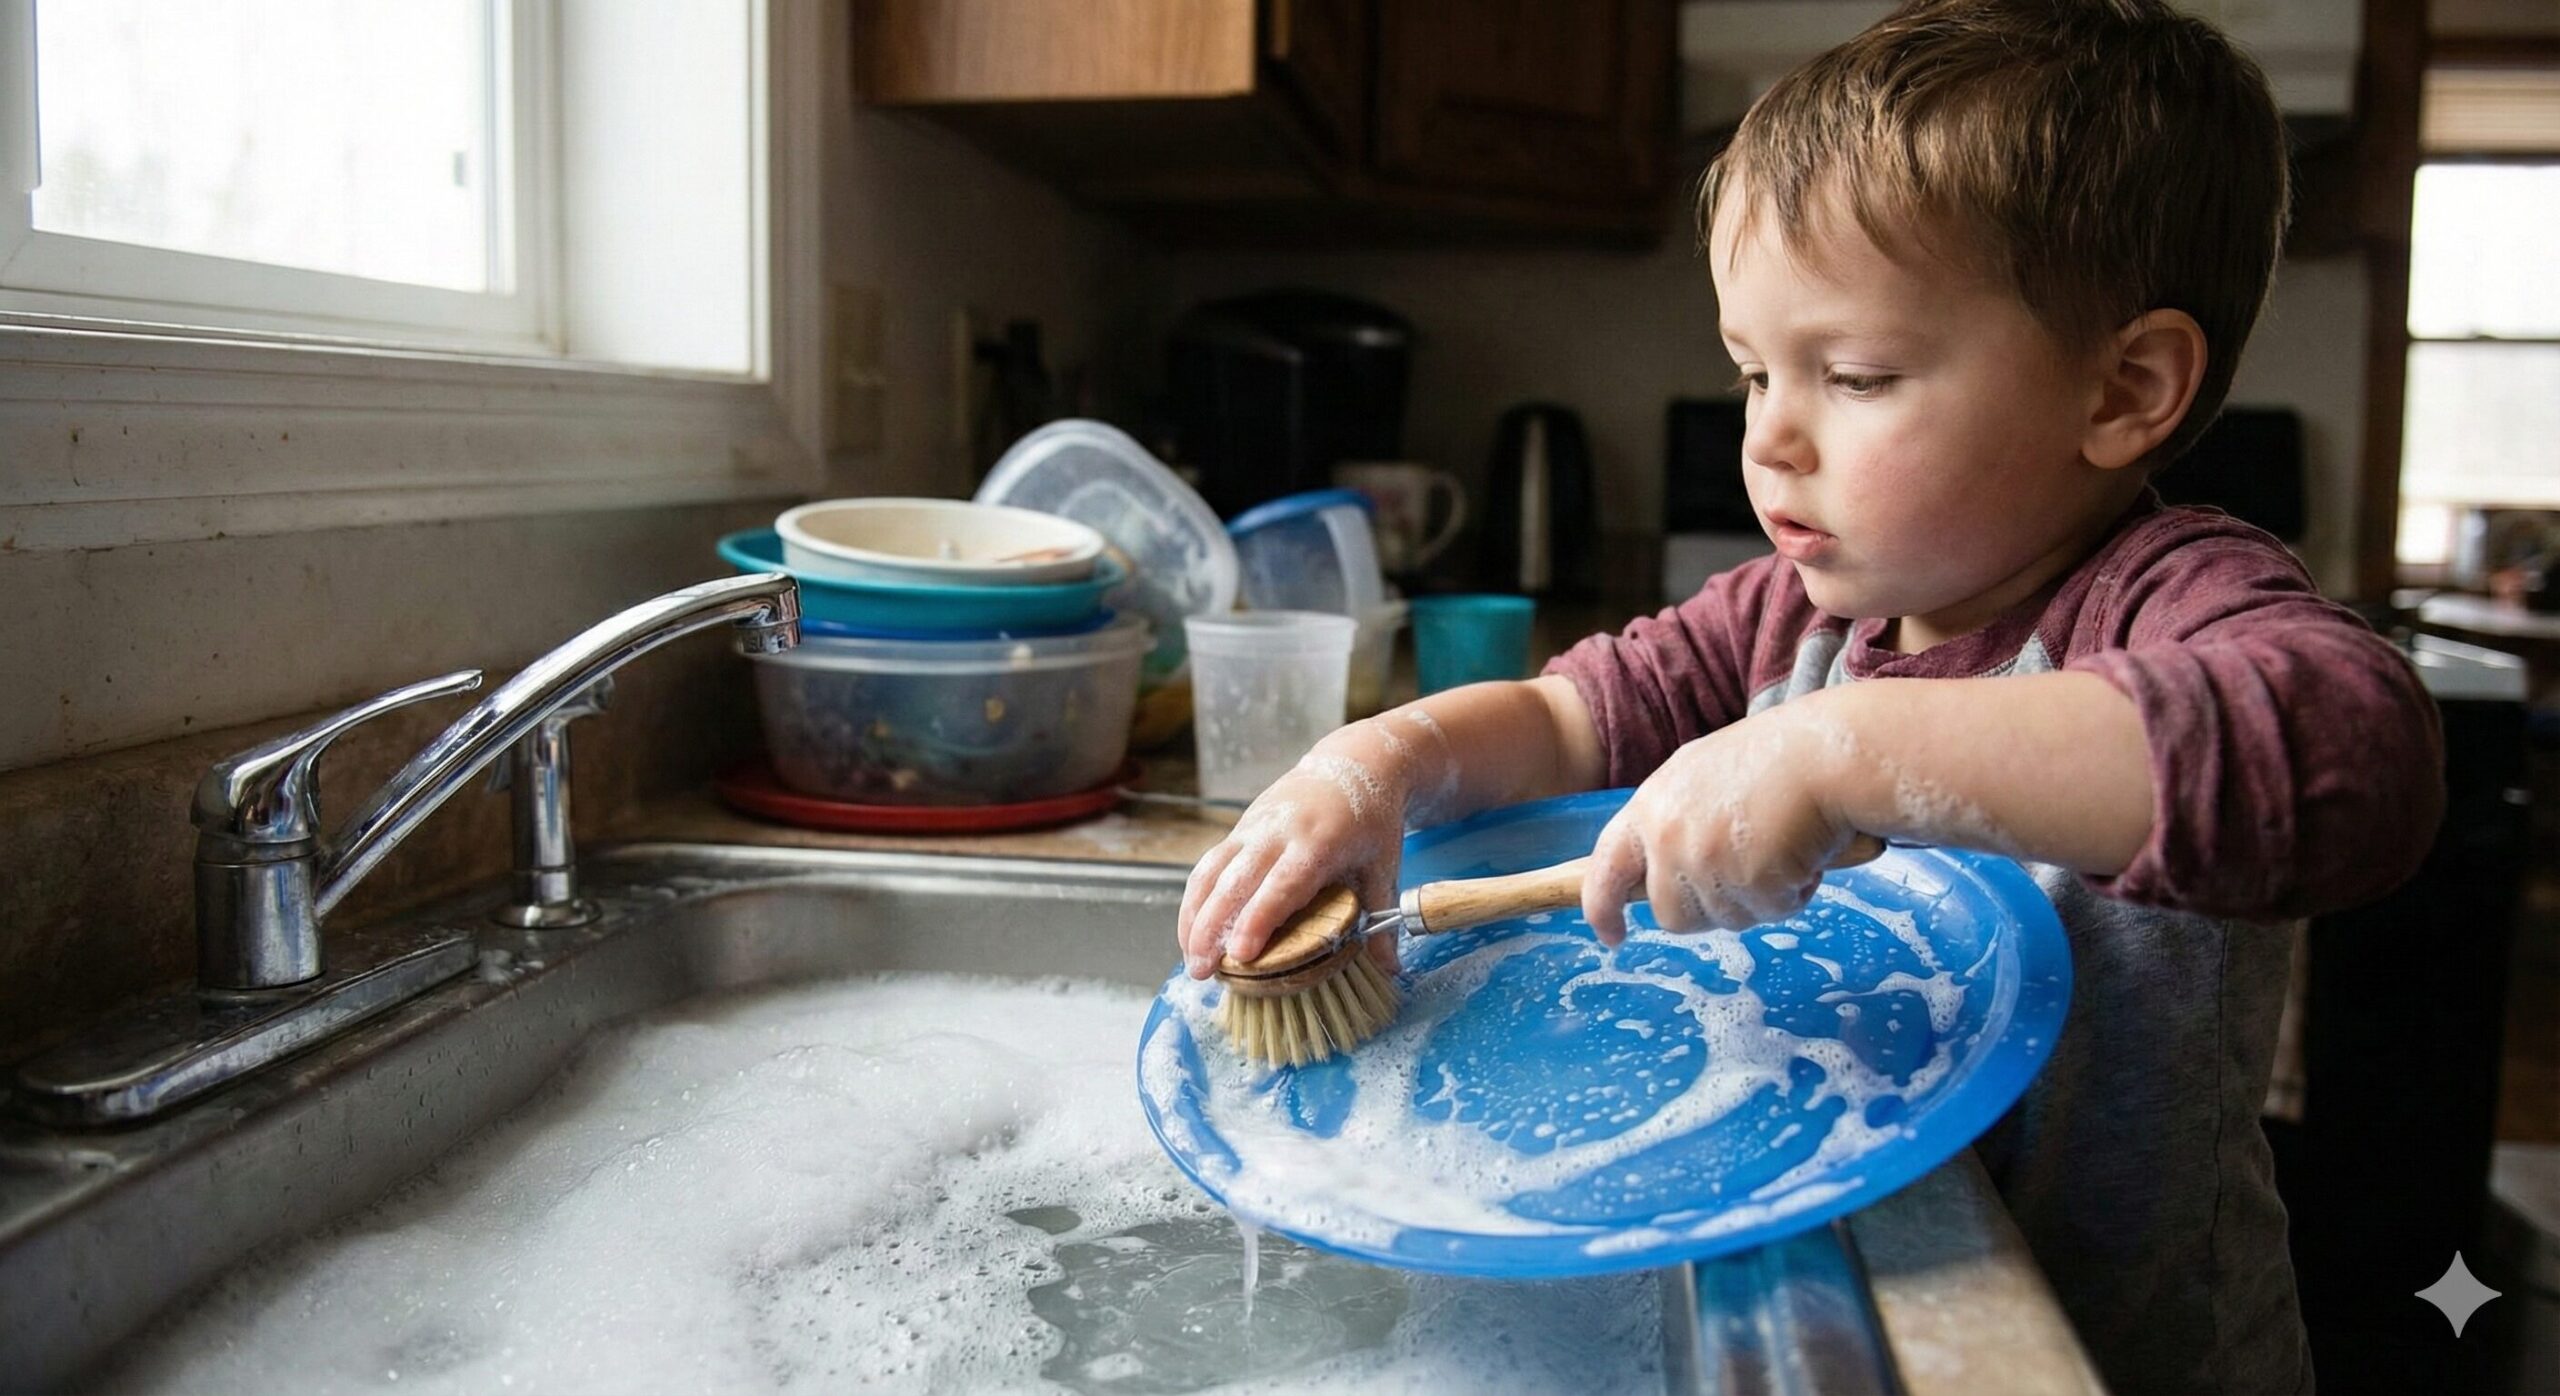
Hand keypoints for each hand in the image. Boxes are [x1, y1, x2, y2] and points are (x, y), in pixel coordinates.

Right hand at [1176, 740, 1410, 979]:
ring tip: (1191, 958)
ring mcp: (1253, 828)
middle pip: (1235, 883)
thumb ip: (1384, 919)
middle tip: (1203, 971)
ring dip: (1194, 917)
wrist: (1355, 763)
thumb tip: (1393, 970)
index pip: (1282, 886)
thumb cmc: (1370, 819)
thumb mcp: (1383, 867)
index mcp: (1318, 843)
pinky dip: (1195, 899)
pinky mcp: (1239, 828)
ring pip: (1211, 873)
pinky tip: (1191, 930)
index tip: (1240, 955)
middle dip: (1212, 929)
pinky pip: (1208, 865)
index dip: (1258, 920)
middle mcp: (1277, 833)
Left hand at [1582, 696, 1864, 944]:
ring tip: (1780, 848)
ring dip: (1757, 899)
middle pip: (1671, 915)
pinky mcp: (1750, 883)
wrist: (1826, 752)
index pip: (1606, 872)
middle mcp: (1669, 838)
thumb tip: (1664, 872)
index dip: (1603, 909)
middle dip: (1707, 909)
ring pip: (1724, 920)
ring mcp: (1708, 863)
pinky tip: (1803, 852)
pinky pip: (1770, 912)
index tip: (1612, 936)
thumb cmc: (1773, 758)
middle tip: (1746, 876)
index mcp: (1650, 807)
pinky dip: (1793, 893)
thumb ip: (1672, 822)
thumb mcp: (1700, 777)